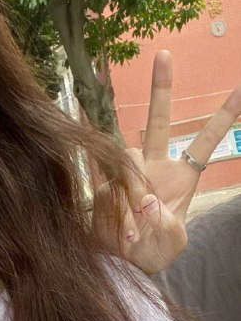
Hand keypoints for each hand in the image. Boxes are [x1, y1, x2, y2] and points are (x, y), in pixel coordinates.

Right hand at [93, 50, 240, 274]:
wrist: (121, 265)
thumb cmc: (153, 253)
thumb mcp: (172, 243)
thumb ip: (165, 223)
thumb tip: (146, 198)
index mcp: (180, 179)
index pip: (204, 143)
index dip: (222, 117)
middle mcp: (153, 168)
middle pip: (159, 123)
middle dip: (161, 90)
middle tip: (164, 54)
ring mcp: (126, 173)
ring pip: (128, 158)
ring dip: (132, 193)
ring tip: (130, 229)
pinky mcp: (102, 183)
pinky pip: (100, 168)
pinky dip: (99, 165)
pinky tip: (97, 165)